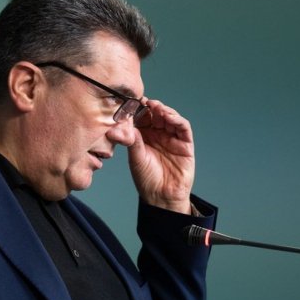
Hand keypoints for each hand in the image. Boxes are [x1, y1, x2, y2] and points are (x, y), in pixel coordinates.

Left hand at [127, 99, 194, 213]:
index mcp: (144, 136)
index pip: (141, 118)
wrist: (161, 197)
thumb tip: (115, 128)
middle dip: (150, 106)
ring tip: (156, 107)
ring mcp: (172, 137)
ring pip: (170, 117)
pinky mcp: (185, 144)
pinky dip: (177, 119)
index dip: (137, 109)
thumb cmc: (147, 179)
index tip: (131, 101)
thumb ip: (130, 141)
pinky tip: (168, 117)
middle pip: (156, 114)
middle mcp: (158, 134)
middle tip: (144, 102)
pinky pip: (183, 128)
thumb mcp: (135, 158)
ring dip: (164, 110)